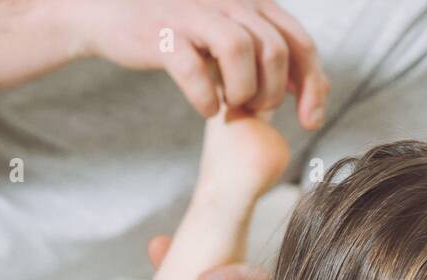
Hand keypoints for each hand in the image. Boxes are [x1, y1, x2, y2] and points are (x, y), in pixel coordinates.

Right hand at [84, 0, 328, 129]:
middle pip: (275, 49)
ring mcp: (194, 14)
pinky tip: (206, 107)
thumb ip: (267, 57)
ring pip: (241, 51)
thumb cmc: (182, 36)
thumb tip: (312, 90)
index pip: (300, 42)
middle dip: (274, 92)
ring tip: (231, 106)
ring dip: (243, 92)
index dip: (313, 85)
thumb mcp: (231, 39)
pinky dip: (205, 98)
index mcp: (251, 2)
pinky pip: (194, 70)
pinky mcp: (162, 34)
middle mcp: (228, 1)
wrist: (114, 17)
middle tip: (256, 110)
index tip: (310, 121)